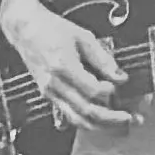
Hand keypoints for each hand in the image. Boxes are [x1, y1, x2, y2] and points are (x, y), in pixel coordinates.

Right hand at [0, 0, 128, 126]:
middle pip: (86, 110)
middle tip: (129, 118)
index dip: (110, 92)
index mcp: (63, 66)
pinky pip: (67, 115)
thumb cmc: (51, 29)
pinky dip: (84, 122)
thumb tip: (120, 76)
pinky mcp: (48, 95)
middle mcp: (54, 83)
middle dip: (110, 119)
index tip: (121, 86)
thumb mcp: (82, 36)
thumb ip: (103, 58)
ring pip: (76, 119)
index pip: (92, 90)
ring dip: (99, 125)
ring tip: (117, 125)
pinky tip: (98, 123)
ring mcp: (49, 92)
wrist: (25, 29)